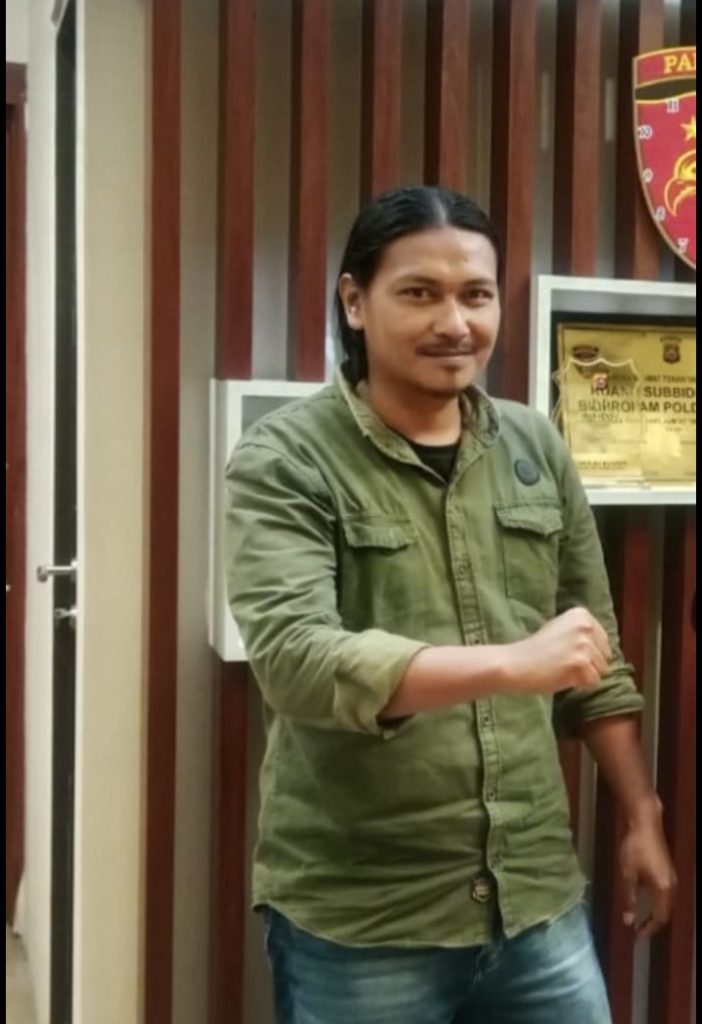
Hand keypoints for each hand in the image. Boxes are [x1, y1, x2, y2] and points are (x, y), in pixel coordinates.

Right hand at [505, 607, 611, 694]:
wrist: (514, 663)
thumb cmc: (536, 651)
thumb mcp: (561, 630)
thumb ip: (582, 634)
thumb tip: (606, 650)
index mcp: (581, 615)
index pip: (604, 642)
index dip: (587, 653)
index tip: (565, 651)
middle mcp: (585, 626)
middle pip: (605, 657)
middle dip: (588, 664)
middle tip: (562, 662)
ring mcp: (583, 644)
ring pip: (601, 671)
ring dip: (583, 675)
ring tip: (561, 669)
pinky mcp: (580, 663)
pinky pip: (593, 682)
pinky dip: (579, 684)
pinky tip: (562, 676)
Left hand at [620, 807, 677, 940]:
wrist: (646, 823)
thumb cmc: (635, 847)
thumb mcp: (628, 874)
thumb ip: (629, 898)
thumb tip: (629, 921)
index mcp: (663, 889)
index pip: (659, 918)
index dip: (648, 930)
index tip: (637, 937)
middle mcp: (672, 886)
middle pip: (665, 913)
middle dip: (652, 924)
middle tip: (638, 931)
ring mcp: (672, 877)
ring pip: (666, 903)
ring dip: (655, 913)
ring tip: (641, 919)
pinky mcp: (669, 870)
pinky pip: (665, 893)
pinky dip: (656, 901)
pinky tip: (644, 899)